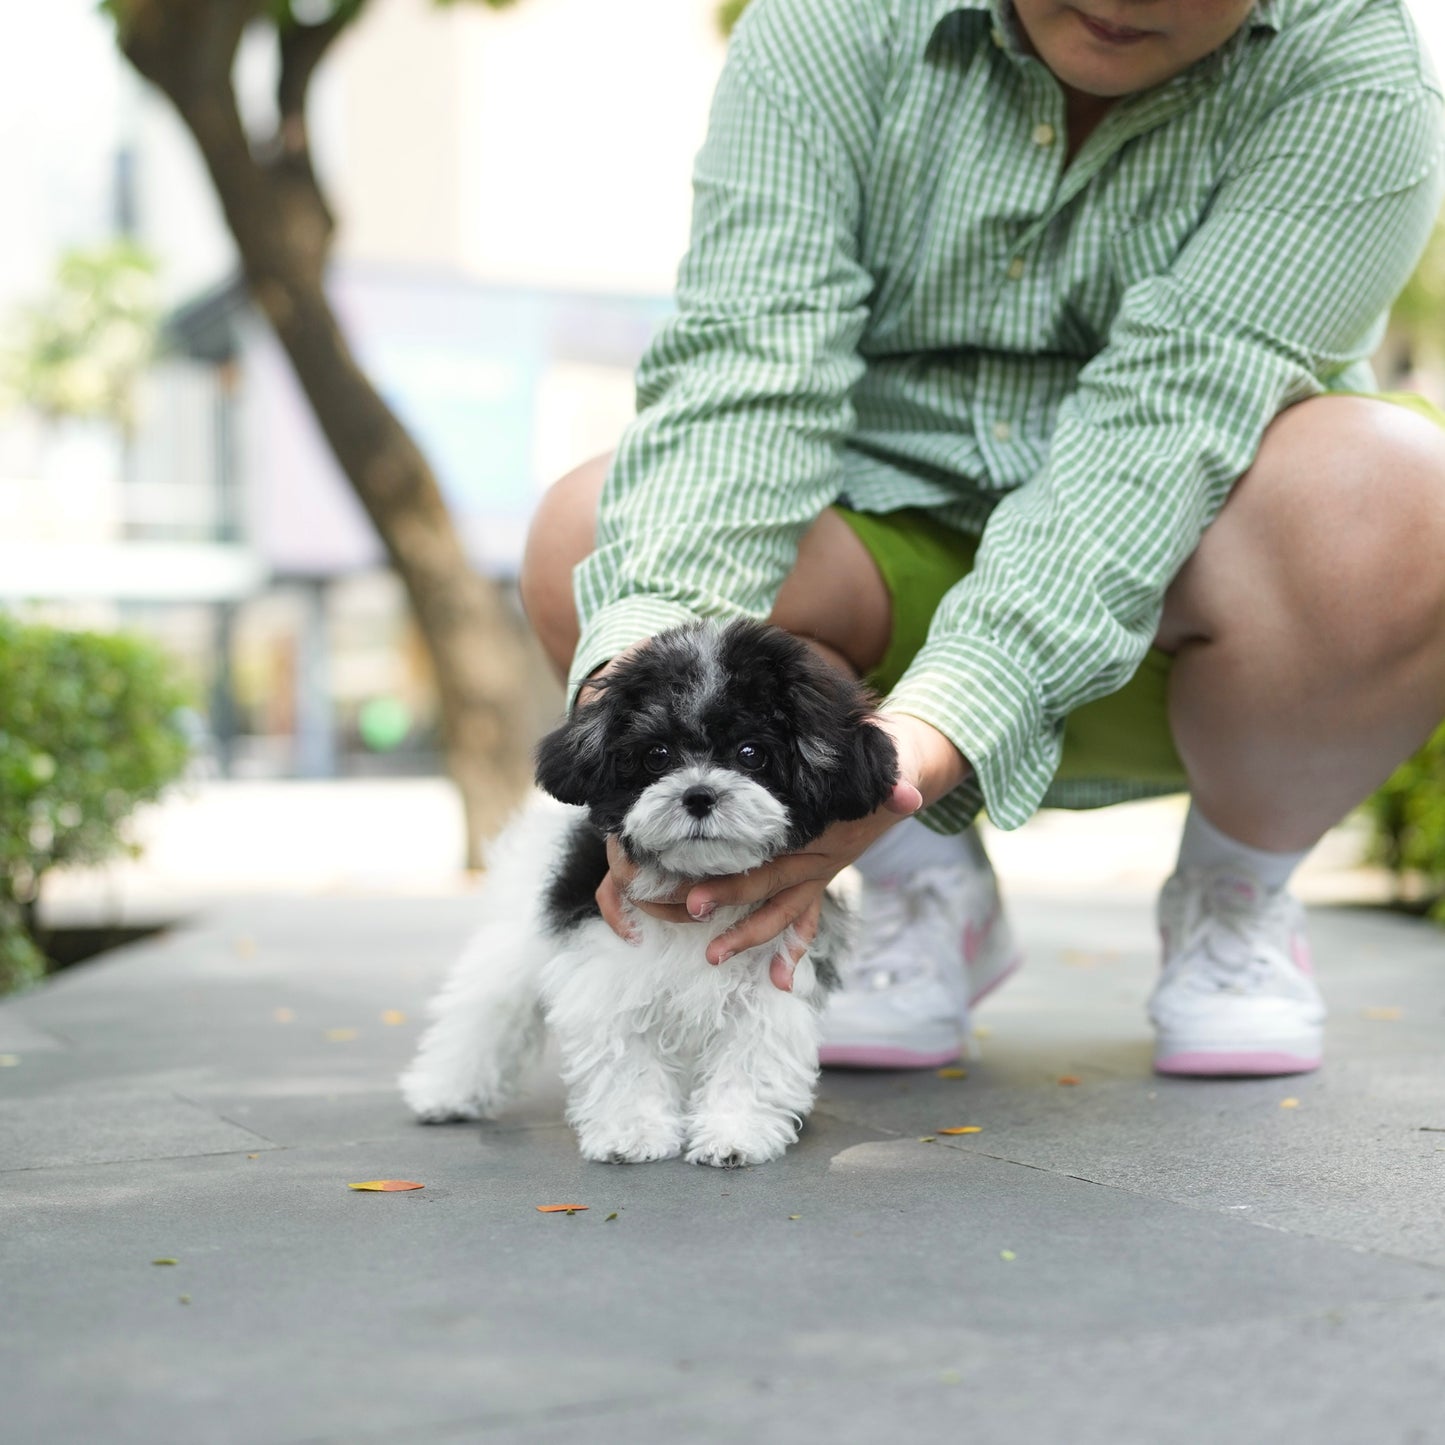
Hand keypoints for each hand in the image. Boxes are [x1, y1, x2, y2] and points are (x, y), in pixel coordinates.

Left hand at [660, 712, 968, 989]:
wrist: (903, 779)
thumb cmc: (885, 764)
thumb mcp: (892, 765)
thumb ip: (896, 784)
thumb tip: (907, 795)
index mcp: (821, 836)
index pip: (772, 861)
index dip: (736, 880)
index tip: (695, 896)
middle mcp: (818, 861)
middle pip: (767, 887)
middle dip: (726, 902)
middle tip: (688, 912)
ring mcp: (819, 874)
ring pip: (781, 912)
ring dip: (748, 936)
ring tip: (713, 958)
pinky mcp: (819, 878)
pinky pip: (805, 918)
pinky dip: (794, 948)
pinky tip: (780, 980)